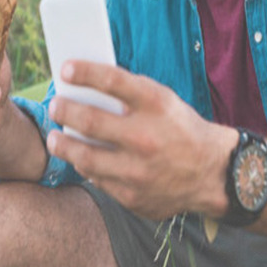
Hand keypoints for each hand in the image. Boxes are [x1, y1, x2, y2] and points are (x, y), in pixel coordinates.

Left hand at [45, 61, 234, 219]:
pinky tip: (79, 159)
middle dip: (64, 111)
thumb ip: (129, 95)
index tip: (64, 69)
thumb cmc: (180, 128)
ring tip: (54, 138)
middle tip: (54, 105)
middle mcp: (146, 137)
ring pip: (84, 157)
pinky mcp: (133, 197)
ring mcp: (138, 171)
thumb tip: (83, 88)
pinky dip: (85, 167)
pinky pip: (97, 179)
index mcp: (157, 105)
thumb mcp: (164, 102)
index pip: (112, 81)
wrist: (212, 173)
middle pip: (90, 120)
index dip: (84, 72)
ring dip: (62, 145)